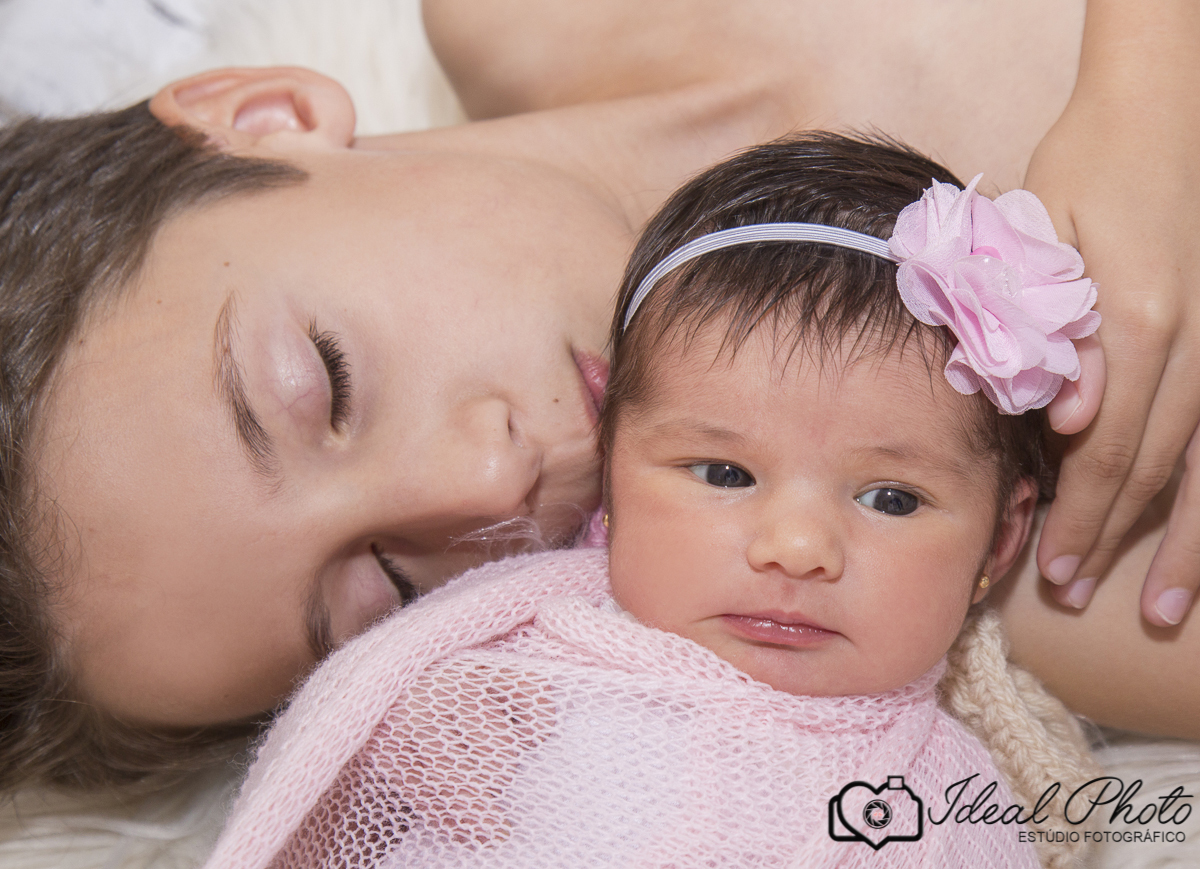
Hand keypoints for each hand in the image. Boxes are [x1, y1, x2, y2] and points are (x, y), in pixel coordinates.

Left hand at [1025, 1, 1199, 625]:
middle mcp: (1199, 342)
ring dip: (1188, 543)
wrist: (1169, 110)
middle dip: (1114, 537)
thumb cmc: (1090, 170)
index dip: (1078, 514)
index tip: (1051, 566)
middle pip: (1156, 467)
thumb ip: (1049, 325)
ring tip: (1165, 610)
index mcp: (1138, 320)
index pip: (1103, 446)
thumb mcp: (1044, 232)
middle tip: (1074, 594)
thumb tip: (1062, 417)